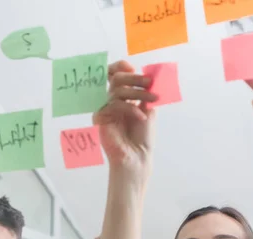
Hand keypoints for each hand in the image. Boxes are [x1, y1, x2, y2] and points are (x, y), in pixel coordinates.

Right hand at [94, 61, 157, 175]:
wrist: (137, 157)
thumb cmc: (142, 137)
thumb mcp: (147, 110)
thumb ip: (145, 93)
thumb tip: (151, 74)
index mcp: (121, 97)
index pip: (114, 75)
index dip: (121, 67)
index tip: (134, 67)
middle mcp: (111, 101)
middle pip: (116, 79)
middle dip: (135, 78)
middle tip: (150, 83)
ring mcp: (105, 109)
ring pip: (117, 90)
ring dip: (138, 92)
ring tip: (152, 99)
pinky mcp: (100, 118)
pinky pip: (114, 104)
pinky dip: (131, 109)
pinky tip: (142, 117)